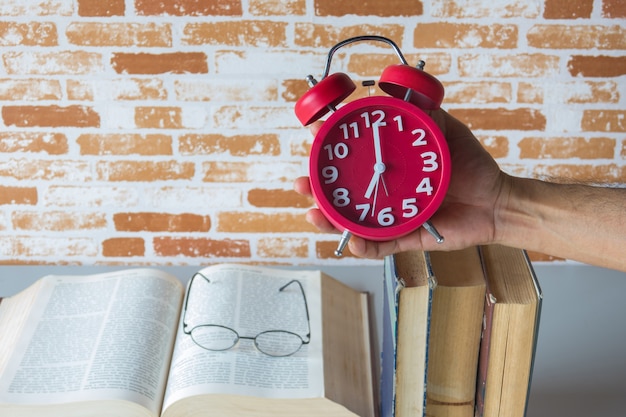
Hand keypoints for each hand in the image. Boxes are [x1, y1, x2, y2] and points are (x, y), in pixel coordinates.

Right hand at [294, 109, 508, 258]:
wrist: (496, 202)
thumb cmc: (472, 167)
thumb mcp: (447, 132)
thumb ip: (425, 114)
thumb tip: (397, 92)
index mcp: (389, 167)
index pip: (352, 159)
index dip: (330, 150)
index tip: (314, 133)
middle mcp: (384, 192)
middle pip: (341, 194)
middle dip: (316, 190)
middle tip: (302, 183)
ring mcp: (391, 217)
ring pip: (352, 222)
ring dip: (329, 220)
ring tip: (314, 213)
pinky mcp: (404, 239)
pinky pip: (379, 246)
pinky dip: (363, 246)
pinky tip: (351, 240)